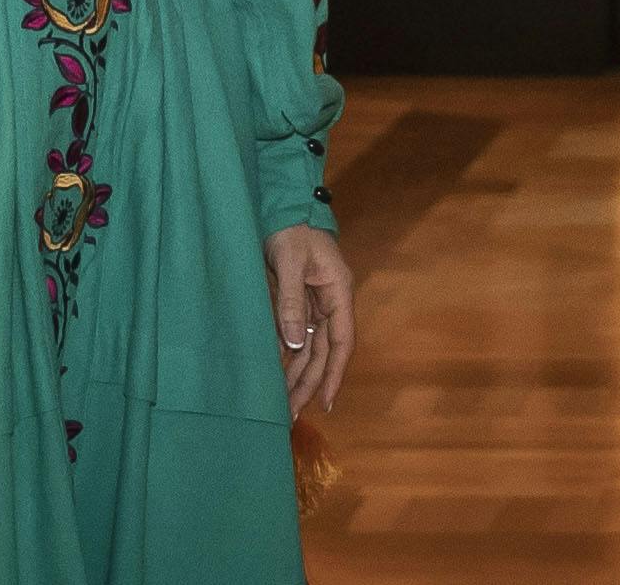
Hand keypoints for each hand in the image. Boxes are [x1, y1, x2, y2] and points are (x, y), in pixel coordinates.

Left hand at [263, 225, 355, 417]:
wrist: (282, 204)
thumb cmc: (291, 228)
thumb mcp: (289, 262)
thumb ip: (291, 302)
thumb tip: (296, 343)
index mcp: (338, 291)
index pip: (342, 341)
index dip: (336, 373)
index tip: (327, 403)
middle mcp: (330, 301)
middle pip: (324, 351)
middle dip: (310, 383)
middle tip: (291, 414)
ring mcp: (315, 302)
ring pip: (310, 347)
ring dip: (299, 374)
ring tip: (283, 404)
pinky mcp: (299, 300)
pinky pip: (297, 335)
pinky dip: (288, 356)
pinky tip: (277, 376)